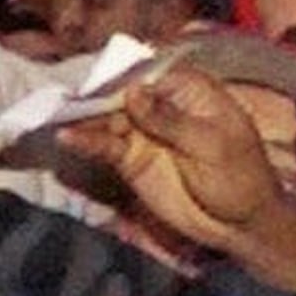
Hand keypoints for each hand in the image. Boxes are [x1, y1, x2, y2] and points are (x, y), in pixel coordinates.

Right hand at [57, 60, 295, 288]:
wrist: (240, 223)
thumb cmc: (240, 176)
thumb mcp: (212, 145)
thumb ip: (170, 120)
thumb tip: (132, 93)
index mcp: (190, 90)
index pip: (149, 72)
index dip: (120, 72)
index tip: (94, 76)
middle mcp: (161, 105)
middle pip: (121, 93)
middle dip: (93, 93)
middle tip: (63, 95)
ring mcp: (144, 132)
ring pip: (107, 118)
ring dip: (83, 117)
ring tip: (56, 115)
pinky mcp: (130, 159)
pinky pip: (105, 147)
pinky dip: (86, 142)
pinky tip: (67, 138)